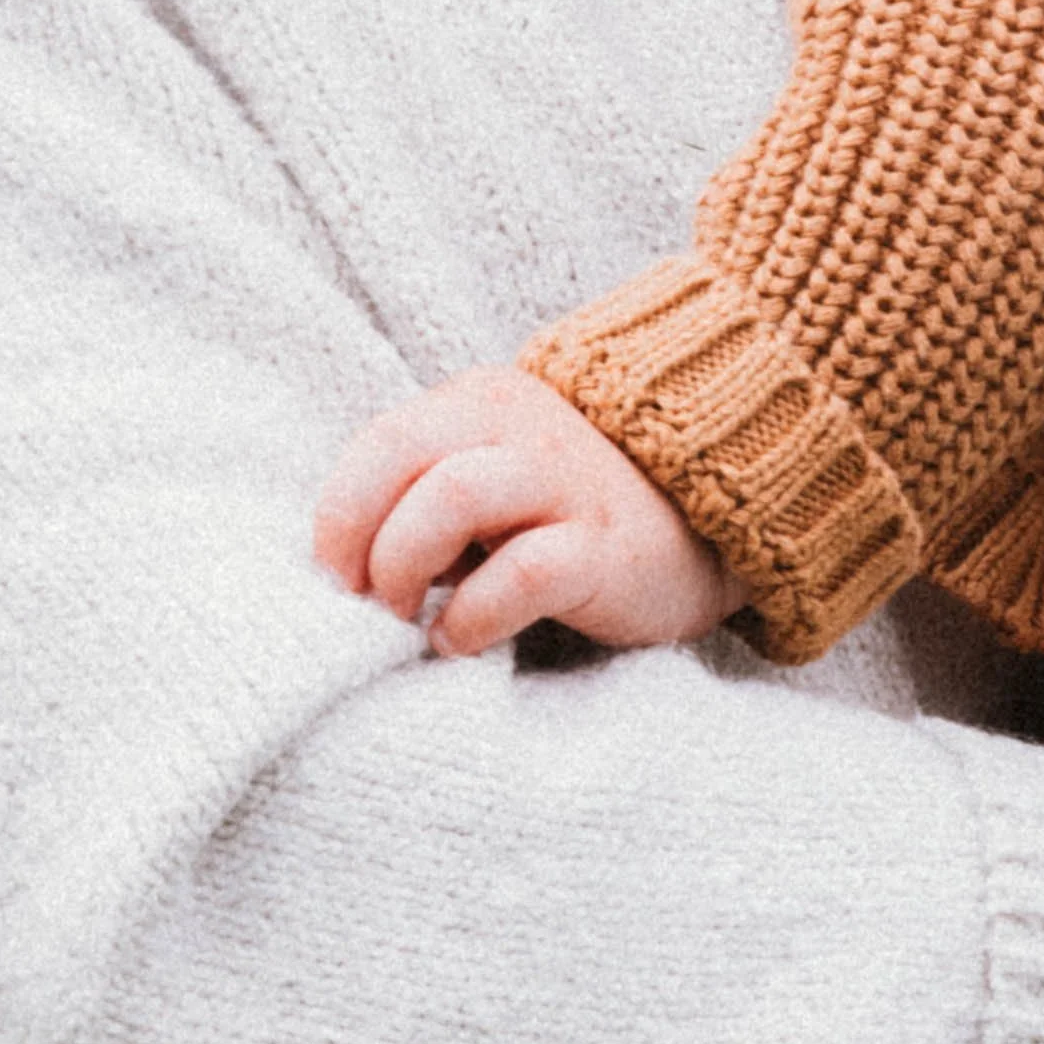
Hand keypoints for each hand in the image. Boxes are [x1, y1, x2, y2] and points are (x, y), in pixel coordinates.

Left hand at [313, 365, 743, 655]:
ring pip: (449, 499)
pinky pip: (520, 573)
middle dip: (361, 541)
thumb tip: (352, 564)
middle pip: (401, 461)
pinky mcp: (604, 547)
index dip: (339, 513)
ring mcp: (565, 485)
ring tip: (409, 619)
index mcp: (482, 404)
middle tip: (368, 603)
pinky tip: (463, 639)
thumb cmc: (574, 509)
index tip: (334, 576)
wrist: (708, 517)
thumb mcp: (497, 474)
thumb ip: (430, 492)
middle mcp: (520, 430)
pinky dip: (471, 615)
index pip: (381, 440)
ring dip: (405, 568)